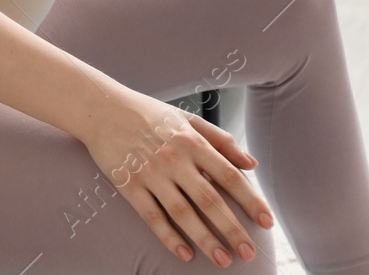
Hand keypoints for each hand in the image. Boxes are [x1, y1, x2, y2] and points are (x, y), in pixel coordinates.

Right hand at [83, 87, 273, 265]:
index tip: (267, 222)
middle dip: (232, 228)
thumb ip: (221, 140)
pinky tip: (185, 253)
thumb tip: (252, 164)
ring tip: (223, 260)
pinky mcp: (128, 184)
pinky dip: (169, 236)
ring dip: (205, 239)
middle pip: (209, 199)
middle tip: (249, 253)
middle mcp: (174, 158)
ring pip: (183, 212)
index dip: (250, 200)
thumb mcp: (187, 119)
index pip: (228, 175)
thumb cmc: (148, 114)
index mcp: (192, 141)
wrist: (101, 108)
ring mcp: (150, 173)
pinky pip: (152, 216)